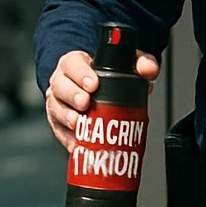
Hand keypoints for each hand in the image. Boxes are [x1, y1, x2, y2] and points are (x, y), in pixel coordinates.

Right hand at [45, 48, 160, 150]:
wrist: (94, 88)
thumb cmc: (106, 76)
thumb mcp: (126, 63)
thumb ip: (141, 63)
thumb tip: (149, 70)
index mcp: (75, 64)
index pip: (72, 64)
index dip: (80, 74)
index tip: (93, 84)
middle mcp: (62, 82)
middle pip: (60, 87)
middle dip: (72, 96)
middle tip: (86, 104)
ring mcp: (58, 103)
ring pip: (56, 109)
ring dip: (67, 118)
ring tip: (80, 124)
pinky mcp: (58, 123)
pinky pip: (60, 132)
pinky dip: (69, 139)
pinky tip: (79, 144)